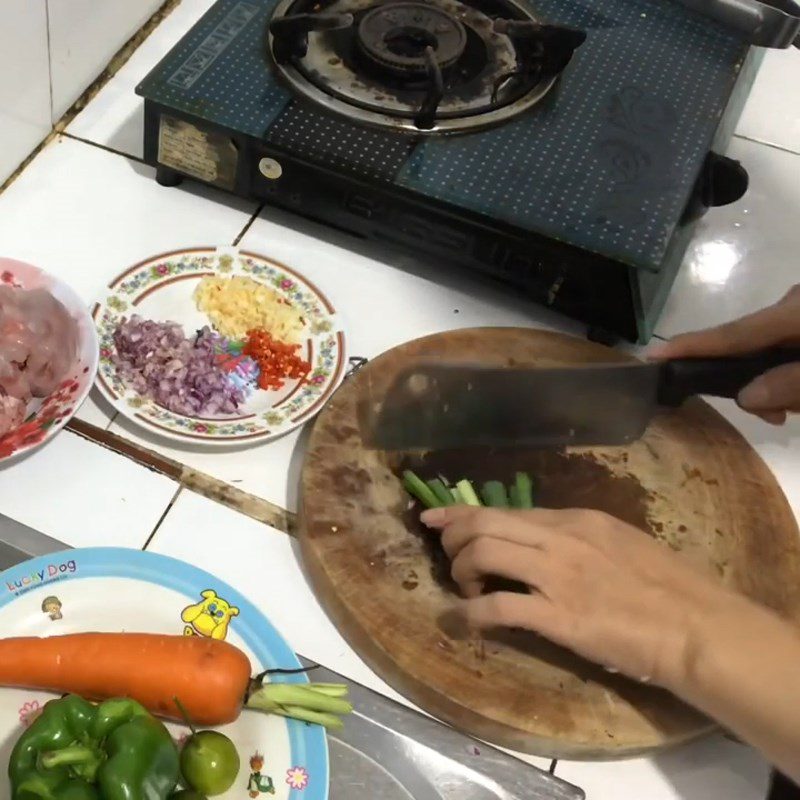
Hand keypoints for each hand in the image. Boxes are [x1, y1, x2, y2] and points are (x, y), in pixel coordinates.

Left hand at [421, 505, 745, 690]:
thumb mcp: (618, 543)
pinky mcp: (559, 617)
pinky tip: (469, 620)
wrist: (696, 626)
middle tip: (449, 559)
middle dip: (454, 538)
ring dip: (461, 571)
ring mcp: (557, 576)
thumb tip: (538, 542)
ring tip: (467, 589)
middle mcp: (560, 539)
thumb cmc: (667, 586)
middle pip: (484, 524)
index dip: (461, 514)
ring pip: (484, 554)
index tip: (434, 518)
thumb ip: (576, 538)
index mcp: (575, 519)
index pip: (504, 509)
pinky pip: (499, 606)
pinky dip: (473, 612)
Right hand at [650, 284, 799, 423]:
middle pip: (747, 344)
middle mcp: (788, 305)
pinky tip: (799, 392)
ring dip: (775, 381)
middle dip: (750, 380)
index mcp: (793, 312)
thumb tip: (746, 396)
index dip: (690, 346)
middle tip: (774, 416)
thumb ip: (792, 383)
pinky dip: (787, 372)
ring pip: (766, 349)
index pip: (732, 333)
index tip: (652, 356)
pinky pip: (782, 346)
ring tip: (794, 407)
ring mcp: (796, 311)